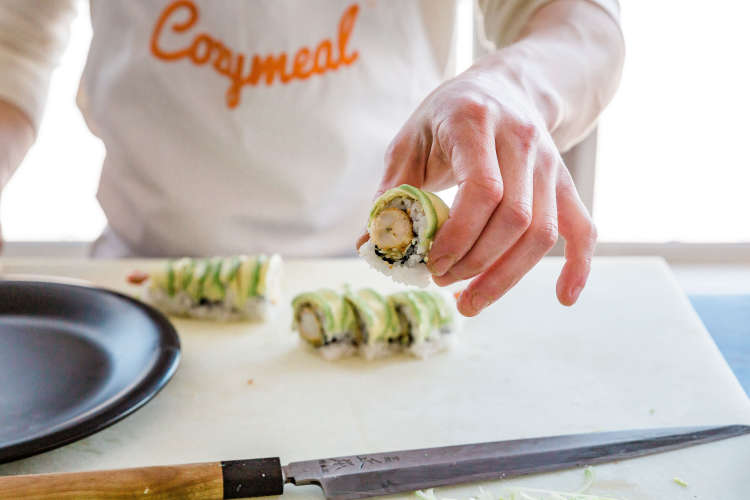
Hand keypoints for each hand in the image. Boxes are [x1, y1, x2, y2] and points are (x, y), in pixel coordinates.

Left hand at [368, 67, 595, 315]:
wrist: (504, 87)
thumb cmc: (447, 117)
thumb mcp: (410, 141)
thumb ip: (392, 192)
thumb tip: (370, 244)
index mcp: (476, 122)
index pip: (482, 189)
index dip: (458, 235)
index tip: (431, 262)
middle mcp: (522, 140)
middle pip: (515, 218)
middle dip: (476, 262)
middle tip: (441, 281)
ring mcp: (550, 162)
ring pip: (543, 232)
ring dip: (507, 276)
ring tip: (470, 301)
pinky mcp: (564, 182)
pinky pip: (582, 228)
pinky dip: (578, 265)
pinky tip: (564, 297)